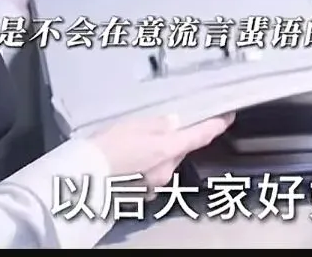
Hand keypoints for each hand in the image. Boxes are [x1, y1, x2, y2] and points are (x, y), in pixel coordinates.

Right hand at [89, 113, 234, 190]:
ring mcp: (155, 185)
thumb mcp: (134, 124)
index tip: (228, 116)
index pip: (201, 136)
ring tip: (135, 143)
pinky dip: (147, 165)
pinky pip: (152, 174)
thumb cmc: (106, 147)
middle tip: (158, 127)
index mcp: (167, 149)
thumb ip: (158, 123)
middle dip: (175, 139)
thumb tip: (174, 122)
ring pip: (166, 162)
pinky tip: (130, 159)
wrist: (84, 177)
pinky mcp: (142, 194)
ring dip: (159, 152)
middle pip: (180, 149)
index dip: (217, 125)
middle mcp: (166, 170)